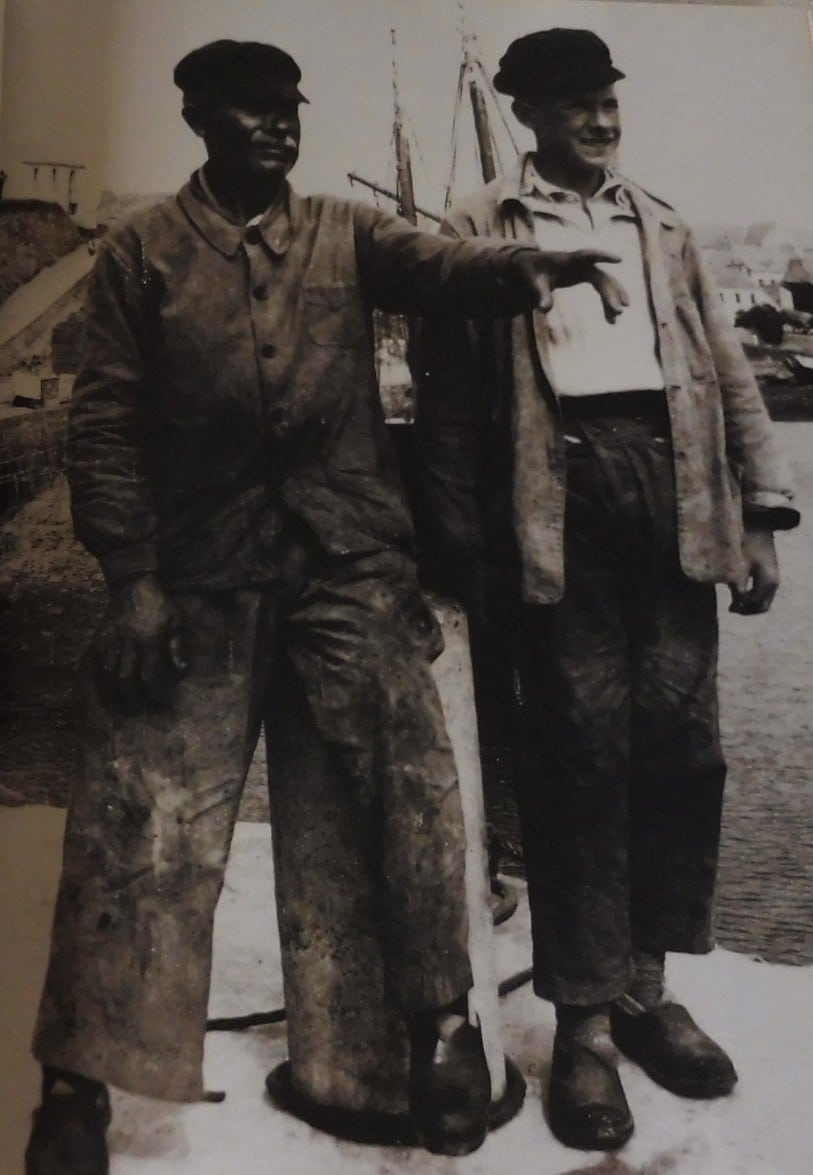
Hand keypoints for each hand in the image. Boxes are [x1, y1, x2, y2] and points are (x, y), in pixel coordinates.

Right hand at [100, 573, 187, 710]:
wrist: (132, 584)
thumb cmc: (159, 604)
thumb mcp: (176, 621)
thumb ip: (177, 646)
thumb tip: (181, 670)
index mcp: (149, 641)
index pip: (149, 675)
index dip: (154, 692)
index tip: (160, 702)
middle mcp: (127, 644)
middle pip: (125, 679)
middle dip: (131, 699)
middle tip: (136, 712)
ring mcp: (110, 641)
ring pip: (107, 674)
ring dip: (113, 693)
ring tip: (119, 707)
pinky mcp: (100, 638)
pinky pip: (95, 662)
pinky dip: (98, 678)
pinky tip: (103, 689)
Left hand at [518, 248, 629, 322]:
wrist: (533, 266)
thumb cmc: (533, 271)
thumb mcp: (535, 283)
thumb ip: (542, 294)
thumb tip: (544, 310)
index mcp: (569, 259)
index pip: (588, 255)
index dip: (603, 256)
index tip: (619, 259)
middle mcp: (583, 263)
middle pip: (602, 277)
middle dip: (611, 293)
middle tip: (619, 311)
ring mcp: (587, 269)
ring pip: (606, 284)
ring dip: (613, 299)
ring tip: (617, 318)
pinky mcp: (588, 276)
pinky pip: (602, 289)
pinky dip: (606, 303)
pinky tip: (611, 319)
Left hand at [728, 524, 778, 614]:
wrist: (757, 525)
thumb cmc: (744, 542)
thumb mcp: (738, 564)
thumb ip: (737, 584)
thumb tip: (737, 603)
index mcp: (768, 580)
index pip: (755, 603)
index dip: (742, 607)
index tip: (729, 606)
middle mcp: (774, 582)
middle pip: (762, 607)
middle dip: (746, 610)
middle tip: (731, 608)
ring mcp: (773, 579)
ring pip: (762, 602)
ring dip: (749, 605)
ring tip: (733, 604)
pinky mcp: (768, 575)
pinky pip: (762, 594)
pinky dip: (751, 598)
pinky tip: (738, 595)